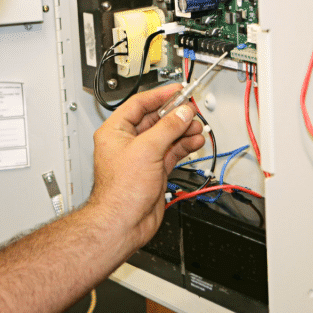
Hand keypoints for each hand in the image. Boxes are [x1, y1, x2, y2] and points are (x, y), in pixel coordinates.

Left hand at [86, 84, 204, 250]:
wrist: (124, 222)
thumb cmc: (120, 191)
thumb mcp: (147, 150)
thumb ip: (167, 128)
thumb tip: (181, 113)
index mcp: (115, 131)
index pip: (139, 104)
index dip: (160, 95)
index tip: (178, 90)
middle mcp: (128, 142)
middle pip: (155, 119)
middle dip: (175, 114)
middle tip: (192, 109)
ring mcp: (142, 157)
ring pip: (166, 136)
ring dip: (183, 130)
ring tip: (197, 126)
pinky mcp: (154, 170)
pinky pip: (172, 151)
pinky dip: (184, 145)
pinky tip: (195, 140)